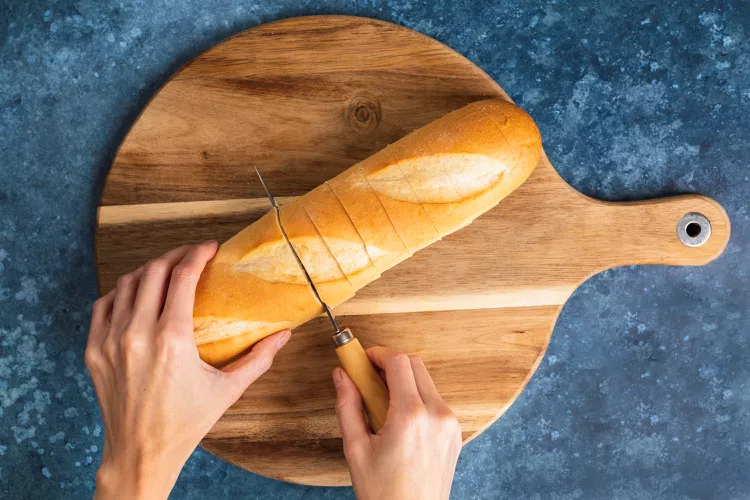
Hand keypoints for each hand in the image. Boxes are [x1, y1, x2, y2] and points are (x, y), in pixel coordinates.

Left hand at [86, 241, 290, 498]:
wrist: (140, 452)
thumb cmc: (186, 423)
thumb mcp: (228, 389)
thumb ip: (259, 358)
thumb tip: (284, 335)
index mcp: (172, 340)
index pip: (182, 277)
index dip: (197, 254)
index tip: (209, 248)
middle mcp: (137, 335)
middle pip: (153, 272)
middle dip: (175, 256)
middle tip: (191, 255)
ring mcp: (110, 341)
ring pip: (126, 284)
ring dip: (149, 270)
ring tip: (166, 270)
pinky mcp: (93, 350)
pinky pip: (104, 305)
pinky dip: (121, 292)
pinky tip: (136, 293)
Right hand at [333, 347, 462, 499]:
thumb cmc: (384, 493)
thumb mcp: (356, 449)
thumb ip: (348, 405)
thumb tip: (341, 375)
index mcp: (411, 416)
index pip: (399, 362)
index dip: (378, 353)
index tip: (363, 358)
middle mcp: (437, 414)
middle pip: (416, 365)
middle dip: (391, 363)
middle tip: (368, 376)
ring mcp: (450, 424)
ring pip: (426, 382)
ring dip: (404, 381)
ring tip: (380, 403)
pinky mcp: (455, 433)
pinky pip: (435, 401)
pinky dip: (416, 398)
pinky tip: (398, 418)